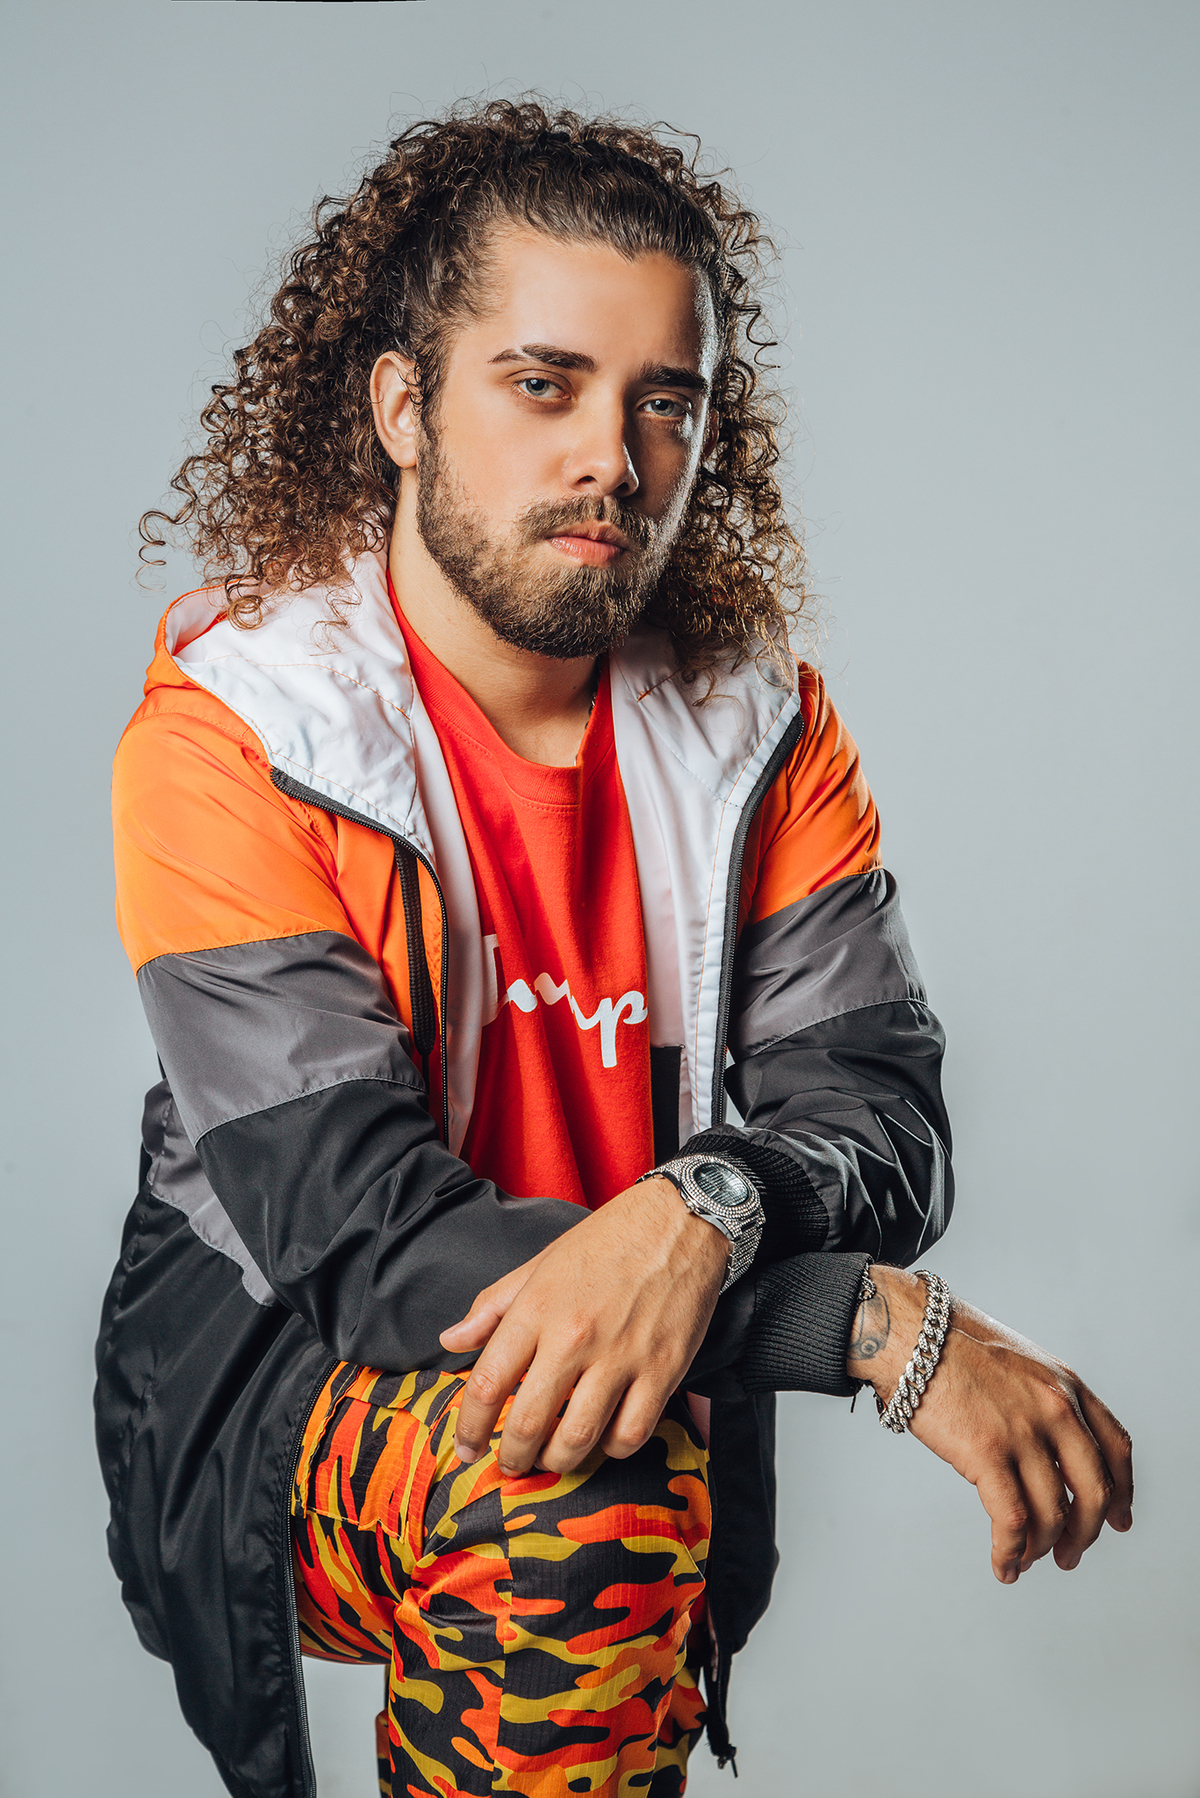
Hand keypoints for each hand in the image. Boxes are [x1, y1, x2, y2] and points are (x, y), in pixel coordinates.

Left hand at [438, 1177, 728, 1476]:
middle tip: (510, 1464)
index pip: (487, 1383)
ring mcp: (621, 1356)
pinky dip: (611, 1450)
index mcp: (537, 1307)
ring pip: (577, 1438)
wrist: (678, 1220)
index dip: (470, 1426)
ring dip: (557, 1460)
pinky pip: (630, 1434)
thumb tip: (451, 1340)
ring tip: (552, 1458)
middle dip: (512, 1456)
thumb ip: (492, 1306)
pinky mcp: (663, 1370)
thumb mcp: (540, 1264)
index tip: (466, 1446)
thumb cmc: (605, 1241)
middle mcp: (574, 1336)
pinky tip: (603, 1440)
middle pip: (528, 1422)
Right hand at [849, 1267, 1133, 1582]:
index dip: (1123, 1491)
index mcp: (1066, 1385)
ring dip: (1044, 1549)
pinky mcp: (988, 1453)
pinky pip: (1013, 1522)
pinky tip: (1004, 1565)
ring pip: (1054, 1514)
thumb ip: (1041, 1399)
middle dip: (1085, 1533)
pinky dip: (1012, 1553)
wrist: (911, 1331)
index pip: (1116, 1448)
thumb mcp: (1019, 1362)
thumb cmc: (952, 1342)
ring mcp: (1025, 1432)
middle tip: (1070, 1555)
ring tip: (1028, 1561)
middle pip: (1095, 1491)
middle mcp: (1057, 1409)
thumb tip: (1043, 1448)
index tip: (1119, 1519)